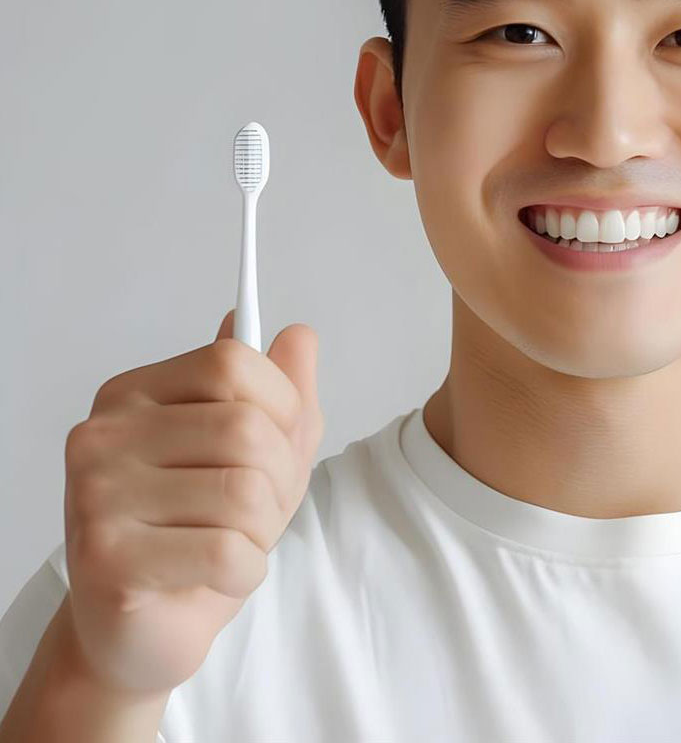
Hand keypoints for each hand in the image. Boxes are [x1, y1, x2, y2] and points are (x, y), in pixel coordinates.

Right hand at [59, 310, 323, 696]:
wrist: (142, 631)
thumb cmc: (201, 529)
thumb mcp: (262, 450)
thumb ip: (282, 389)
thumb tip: (299, 334)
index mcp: (136, 393)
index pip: (232, 360)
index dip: (280, 403)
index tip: (276, 440)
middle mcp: (105, 434)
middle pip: (245, 428)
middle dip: (278, 479)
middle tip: (253, 511)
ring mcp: (96, 495)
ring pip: (244, 492)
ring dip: (263, 530)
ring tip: (233, 543)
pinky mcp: (106, 559)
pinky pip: (226, 552)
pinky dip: (247, 571)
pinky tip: (217, 577)